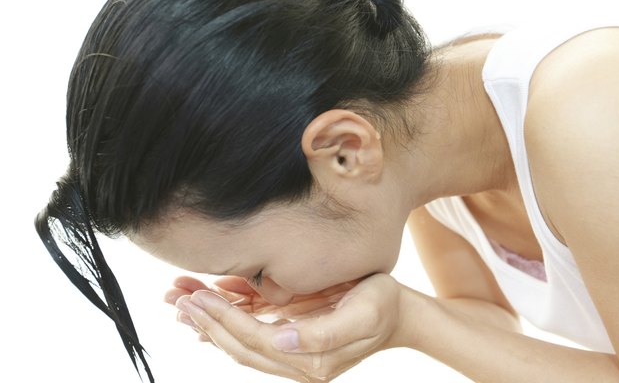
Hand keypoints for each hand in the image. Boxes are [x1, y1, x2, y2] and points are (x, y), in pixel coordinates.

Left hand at [171, 273, 406, 381]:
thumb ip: (322, 334)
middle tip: (177, 297)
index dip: (224, 320)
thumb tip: (281, 338)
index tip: (198, 298)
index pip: (255, 340)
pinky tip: (206, 306)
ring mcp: (291, 354)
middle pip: (239, 345)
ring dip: (207, 322)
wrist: (399, 315)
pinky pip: (250, 333)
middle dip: (206, 321)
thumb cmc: (382, 307)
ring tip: (178, 300)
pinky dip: (225, 320)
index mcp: (310, 361)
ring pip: (238, 342)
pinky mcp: (289, 340)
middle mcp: (296, 363)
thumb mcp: (362, 315)